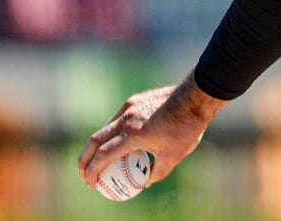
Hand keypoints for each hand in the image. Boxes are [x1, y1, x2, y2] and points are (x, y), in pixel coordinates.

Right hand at [77, 74, 227, 187]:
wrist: (196, 96)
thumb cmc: (187, 128)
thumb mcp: (174, 157)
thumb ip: (156, 173)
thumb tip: (144, 182)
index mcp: (133, 134)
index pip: (103, 155)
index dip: (92, 171)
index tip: (90, 184)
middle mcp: (126, 118)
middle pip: (95, 140)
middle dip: (85, 159)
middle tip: (84, 175)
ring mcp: (129, 106)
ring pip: (104, 127)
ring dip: (96, 145)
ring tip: (97, 161)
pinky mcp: (134, 100)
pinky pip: (116, 118)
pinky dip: (110, 133)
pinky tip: (116, 142)